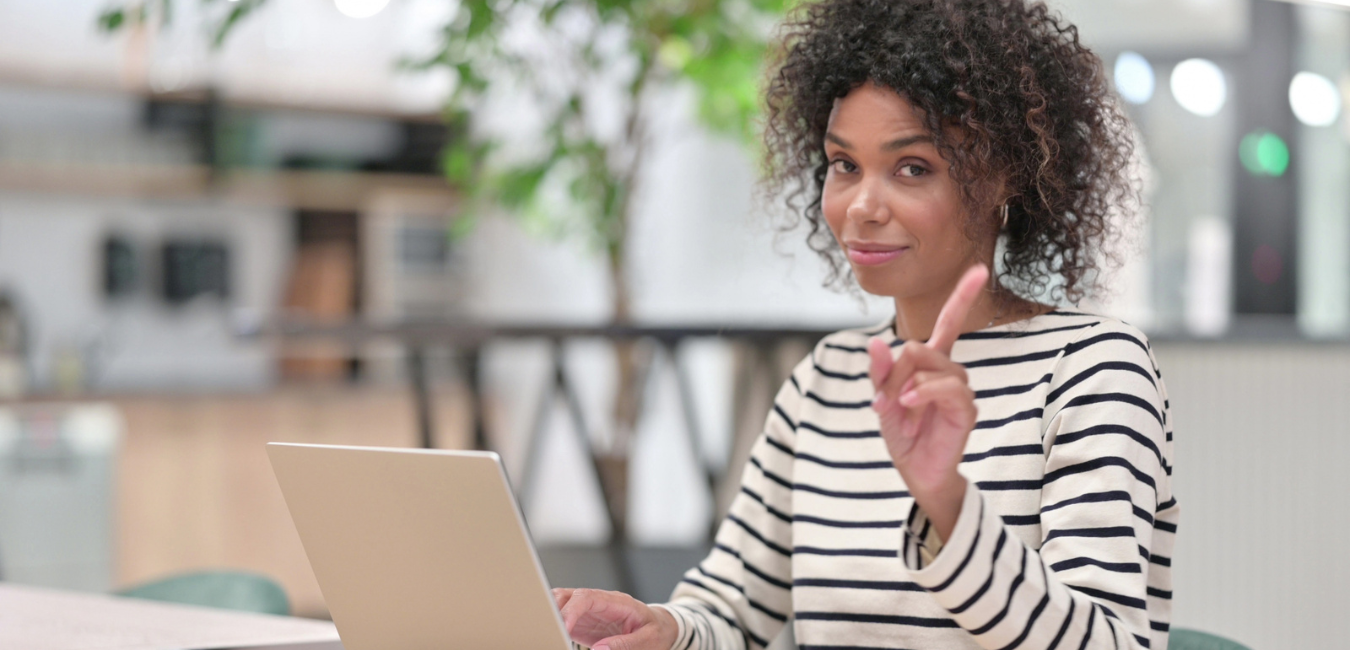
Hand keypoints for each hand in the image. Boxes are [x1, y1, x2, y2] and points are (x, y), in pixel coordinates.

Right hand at [552, 587, 677, 649]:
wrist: (659, 627)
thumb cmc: (655, 631)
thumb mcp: (648, 640)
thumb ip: (626, 644)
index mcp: (616, 602)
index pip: (587, 598)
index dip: (571, 610)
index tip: (562, 627)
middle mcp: (599, 602)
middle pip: (568, 595)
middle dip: (552, 609)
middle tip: (547, 630)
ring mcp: (589, 611)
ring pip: (561, 603)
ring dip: (549, 614)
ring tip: (546, 632)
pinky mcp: (583, 622)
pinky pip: (562, 617)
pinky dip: (552, 623)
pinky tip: (550, 635)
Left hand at [868, 264, 987, 539]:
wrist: (916, 473)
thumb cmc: (904, 435)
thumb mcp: (883, 401)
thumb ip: (881, 373)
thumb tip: (876, 342)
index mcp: (931, 365)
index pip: (949, 323)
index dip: (963, 296)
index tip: (980, 269)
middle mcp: (949, 373)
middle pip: (921, 346)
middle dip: (895, 370)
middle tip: (883, 398)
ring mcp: (960, 391)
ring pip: (933, 365)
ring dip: (906, 384)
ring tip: (897, 407)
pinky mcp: (965, 410)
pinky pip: (947, 388)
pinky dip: (923, 391)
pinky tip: (909, 403)